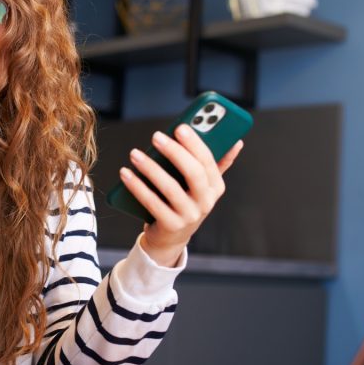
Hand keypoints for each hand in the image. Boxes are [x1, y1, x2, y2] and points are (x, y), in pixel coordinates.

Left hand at [119, 124, 243, 266]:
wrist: (171, 237)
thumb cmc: (185, 202)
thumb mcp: (202, 185)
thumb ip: (216, 163)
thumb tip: (237, 142)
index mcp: (216, 187)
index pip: (208, 161)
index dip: (195, 143)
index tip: (180, 127)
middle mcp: (206, 202)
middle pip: (193, 173)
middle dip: (174, 152)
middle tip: (156, 136)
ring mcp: (189, 216)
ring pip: (170, 187)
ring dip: (150, 168)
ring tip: (135, 154)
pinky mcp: (171, 225)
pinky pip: (152, 202)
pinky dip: (137, 186)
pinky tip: (126, 173)